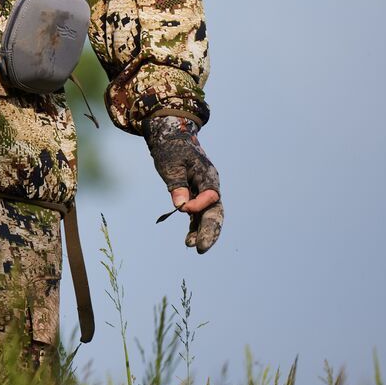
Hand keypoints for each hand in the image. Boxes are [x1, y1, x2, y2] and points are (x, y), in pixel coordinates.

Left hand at [145, 113, 223, 252]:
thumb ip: (178, 185)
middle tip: (201, 248)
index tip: (182, 209)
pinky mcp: (194, 196)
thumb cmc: (171, 148)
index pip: (210, 196)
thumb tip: (181, 207)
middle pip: (215, 211)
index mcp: (208, 176)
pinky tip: (188, 240)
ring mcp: (203, 192)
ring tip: (192, 246)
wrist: (170, 136)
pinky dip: (194, 226)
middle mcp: (210, 186)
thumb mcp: (171, 165)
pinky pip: (198, 215)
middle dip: (210, 230)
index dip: (199, 205)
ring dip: (201, 231)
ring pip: (208, 216)